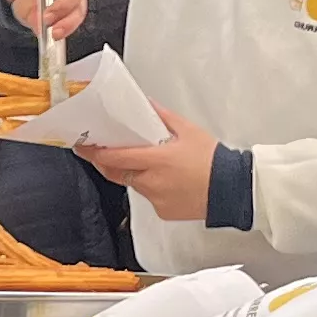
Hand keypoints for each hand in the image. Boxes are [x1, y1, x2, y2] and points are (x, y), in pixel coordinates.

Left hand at [79, 103, 217, 224]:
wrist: (233, 190)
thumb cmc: (213, 161)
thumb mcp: (188, 131)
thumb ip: (163, 117)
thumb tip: (146, 104)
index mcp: (156, 160)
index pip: (115, 158)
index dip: (94, 153)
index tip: (83, 146)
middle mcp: (152, 182)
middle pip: (117, 173)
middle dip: (107, 163)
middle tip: (102, 152)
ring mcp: (156, 200)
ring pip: (133, 185)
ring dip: (132, 174)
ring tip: (147, 162)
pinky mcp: (162, 212)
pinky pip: (148, 197)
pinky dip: (151, 187)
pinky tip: (166, 180)